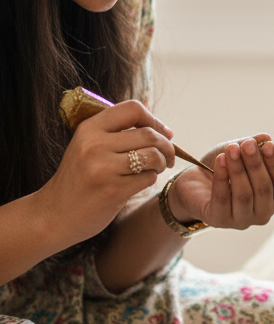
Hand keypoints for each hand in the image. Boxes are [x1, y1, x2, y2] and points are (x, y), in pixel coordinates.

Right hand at [39, 100, 175, 242]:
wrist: (54, 214)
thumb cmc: (79, 178)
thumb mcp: (88, 146)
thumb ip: (117, 131)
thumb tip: (157, 119)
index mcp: (89, 128)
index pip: (133, 109)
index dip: (154, 120)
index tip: (163, 133)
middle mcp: (94, 145)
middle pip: (149, 134)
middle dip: (167, 145)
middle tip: (168, 156)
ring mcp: (102, 168)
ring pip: (153, 155)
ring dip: (162, 162)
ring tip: (156, 168)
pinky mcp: (112, 190)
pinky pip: (148, 178)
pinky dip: (151, 179)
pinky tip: (140, 182)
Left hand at [168, 135, 273, 229]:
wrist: (194, 184)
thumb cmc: (224, 168)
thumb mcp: (240, 153)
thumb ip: (254, 146)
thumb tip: (266, 138)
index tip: (267, 145)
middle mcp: (263, 213)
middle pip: (263, 188)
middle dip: (255, 164)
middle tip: (247, 144)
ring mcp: (242, 220)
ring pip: (244, 194)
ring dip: (238, 169)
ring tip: (231, 149)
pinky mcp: (219, 221)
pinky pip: (223, 198)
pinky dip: (222, 177)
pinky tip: (220, 160)